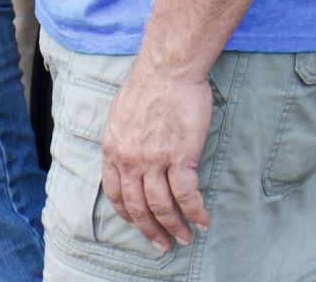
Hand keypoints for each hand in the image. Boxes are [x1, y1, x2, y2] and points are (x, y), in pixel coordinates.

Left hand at [100, 64, 212, 249]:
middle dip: (150, 229)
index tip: (138, 224)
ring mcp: (153, 159)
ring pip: (161, 205)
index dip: (127, 213)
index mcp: (112, 148)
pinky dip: (195, 212)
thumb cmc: (147, 87)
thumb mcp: (119, 114)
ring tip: (185, 238)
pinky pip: (186, 195)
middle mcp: (128, 158)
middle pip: (137, 205)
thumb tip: (126, 152)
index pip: (115, 192)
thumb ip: (122, 138)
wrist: (167, 71)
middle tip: (163, 243)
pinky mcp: (179, 157)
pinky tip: (203, 221)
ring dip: (174, 226)